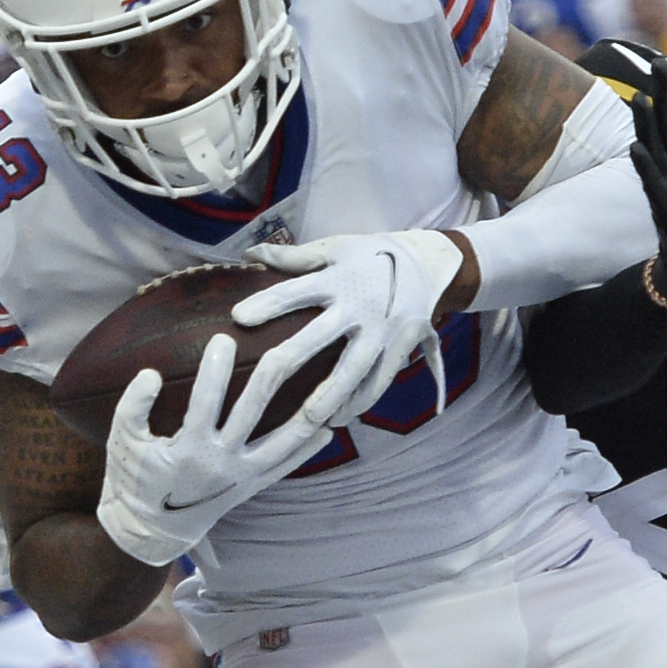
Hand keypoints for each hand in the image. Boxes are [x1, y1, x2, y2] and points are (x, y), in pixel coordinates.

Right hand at [95, 333, 339, 564]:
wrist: (150, 530)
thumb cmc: (133, 480)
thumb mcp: (121, 442)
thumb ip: (132, 407)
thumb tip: (151, 374)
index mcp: (188, 450)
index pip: (205, 402)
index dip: (214, 371)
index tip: (223, 339)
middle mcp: (220, 463)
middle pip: (251, 414)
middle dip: (267, 378)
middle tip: (283, 347)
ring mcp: (240, 477)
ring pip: (281, 443)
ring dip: (305, 415)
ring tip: (330, 390)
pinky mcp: (250, 487)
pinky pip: (283, 467)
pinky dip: (305, 451)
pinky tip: (326, 431)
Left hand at [229, 228, 463, 434]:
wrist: (428, 265)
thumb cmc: (371, 256)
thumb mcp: (335, 248)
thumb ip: (294, 256)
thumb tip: (250, 252)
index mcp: (338, 278)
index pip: (297, 290)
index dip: (268, 303)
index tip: (238, 318)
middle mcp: (360, 305)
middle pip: (321, 335)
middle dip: (291, 359)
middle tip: (263, 383)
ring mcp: (382, 330)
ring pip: (354, 368)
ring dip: (330, 395)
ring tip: (307, 419)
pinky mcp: (400, 348)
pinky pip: (380, 380)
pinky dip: (360, 401)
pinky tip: (339, 419)